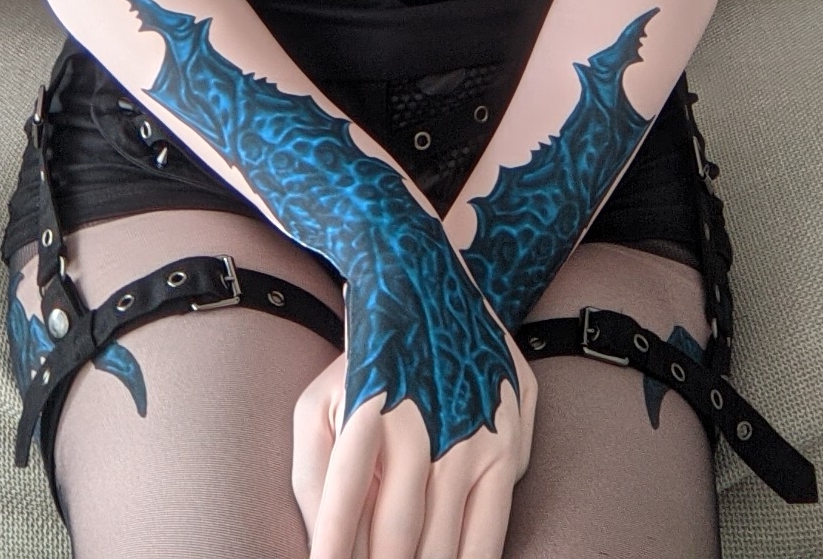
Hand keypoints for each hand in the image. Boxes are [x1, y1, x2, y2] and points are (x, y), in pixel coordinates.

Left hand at [292, 333, 536, 558]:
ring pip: (444, 542)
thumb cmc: (365, 368)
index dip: (333, 552)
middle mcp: (421, 427)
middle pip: (395, 536)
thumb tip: (320, 550)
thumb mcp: (319, 404)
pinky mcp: (509, 447)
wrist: (434, 289)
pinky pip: (490, 530)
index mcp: (366, 413)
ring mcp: (470, 439)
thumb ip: (313, 479)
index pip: (342, 506)